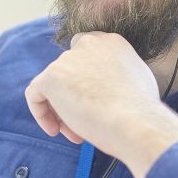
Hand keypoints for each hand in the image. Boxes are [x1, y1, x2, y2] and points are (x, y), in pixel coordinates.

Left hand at [24, 32, 177, 177]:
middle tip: (84, 124)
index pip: (87, 55)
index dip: (85, 81)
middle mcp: (88, 44)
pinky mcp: (51, 77)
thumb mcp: (138, 81)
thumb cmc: (142, 111)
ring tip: (79, 135)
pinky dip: (41, 113)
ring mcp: (68, 60)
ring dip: (63, 112)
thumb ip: (117, 75)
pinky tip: (55, 130)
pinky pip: (35, 95)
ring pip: (54, 88)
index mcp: (111, 42)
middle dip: (74, 99)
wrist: (135, 123)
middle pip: (69, 72)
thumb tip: (108, 86)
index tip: (94, 103)